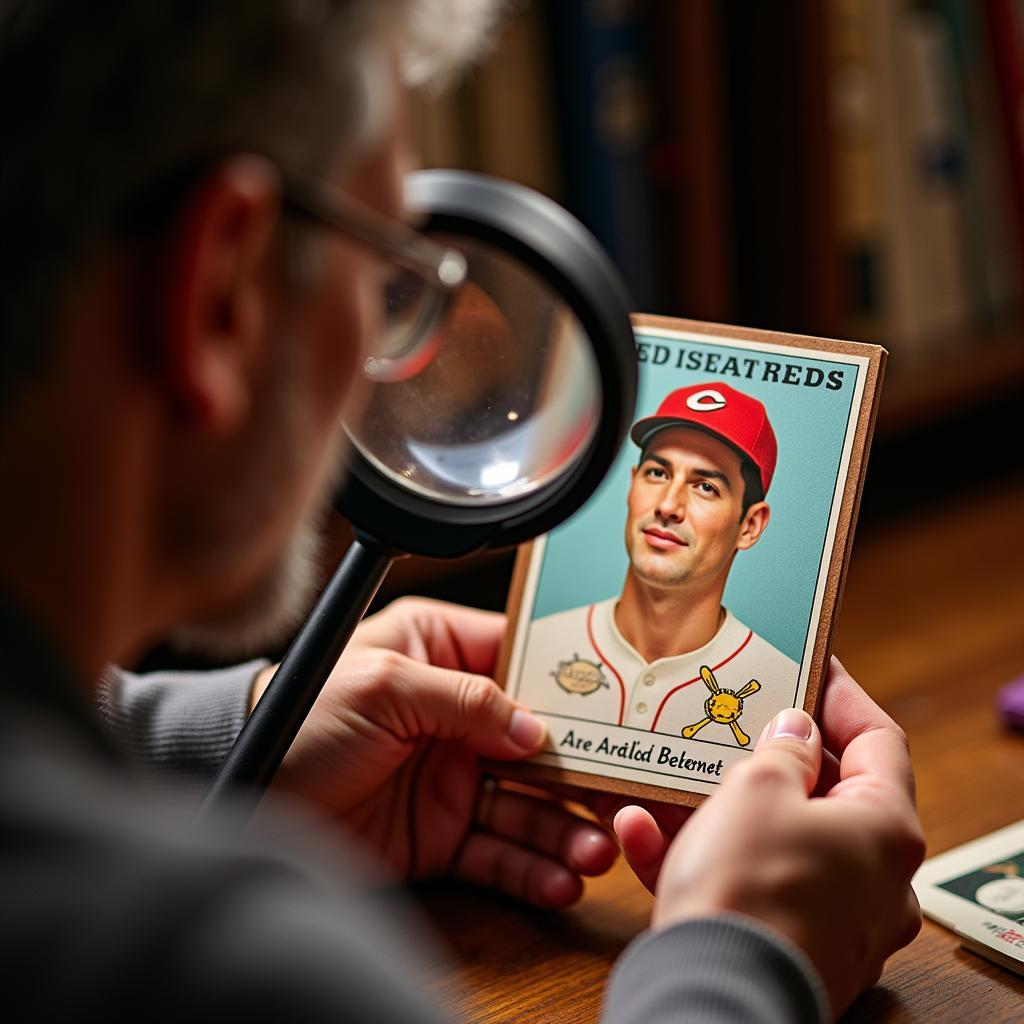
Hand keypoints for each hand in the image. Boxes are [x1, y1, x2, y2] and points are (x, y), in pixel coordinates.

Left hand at [255, 597, 617, 906]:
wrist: (245, 791)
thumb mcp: (381, 684)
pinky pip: (498, 850)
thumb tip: (535, 728)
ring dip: (566, 827)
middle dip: (583, 770)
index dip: (572, 685)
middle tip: (623, 793)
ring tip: (597, 849)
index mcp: (439, 653)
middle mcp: (454, 713)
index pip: (523, 662)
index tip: (620, 709)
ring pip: (528, 802)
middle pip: (540, 741)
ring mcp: (452, 776)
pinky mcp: (441, 833)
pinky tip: (559, 878)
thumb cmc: (299, 716)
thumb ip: (463, 697)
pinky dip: (530, 866)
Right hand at [612, 659, 924, 1015]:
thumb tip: (797, 731)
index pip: (879, 740)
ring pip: (772, 839)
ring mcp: (829, 916)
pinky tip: (635, 830)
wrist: (715, 993)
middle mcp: (871, 877)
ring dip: (716, 806)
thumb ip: (782, 750)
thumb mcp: (758, 789)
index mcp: (884, 828)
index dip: (841, 696)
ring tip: (668, 773)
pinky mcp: (783, 944)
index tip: (811, 663)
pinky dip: (694, 856)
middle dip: (770, 753)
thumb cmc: (749, 886)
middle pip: (827, 792)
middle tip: (737, 715)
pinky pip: (740, 885)